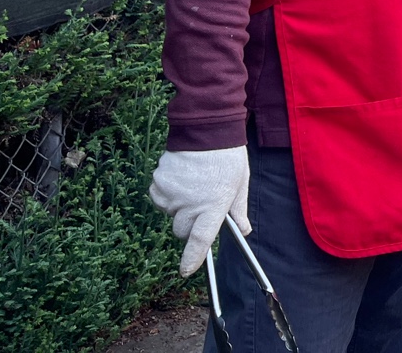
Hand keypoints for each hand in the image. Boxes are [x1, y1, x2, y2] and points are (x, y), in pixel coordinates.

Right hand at [149, 147, 251, 276]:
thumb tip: (244, 230)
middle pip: (183, 230)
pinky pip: (160, 200)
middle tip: (202, 203)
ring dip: (180, 207)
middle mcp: (190, 203)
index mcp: (214, 205)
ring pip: (171, 214)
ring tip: (194, 183)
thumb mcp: (241, 183)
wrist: (205, 129)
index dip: (192, 258)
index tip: (186, 271)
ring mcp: (171, 195)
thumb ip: (239, 209)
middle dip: (190, 224)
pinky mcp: (157, 185)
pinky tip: (181, 178)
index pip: (200, 239)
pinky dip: (169, 195)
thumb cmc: (228, 157)